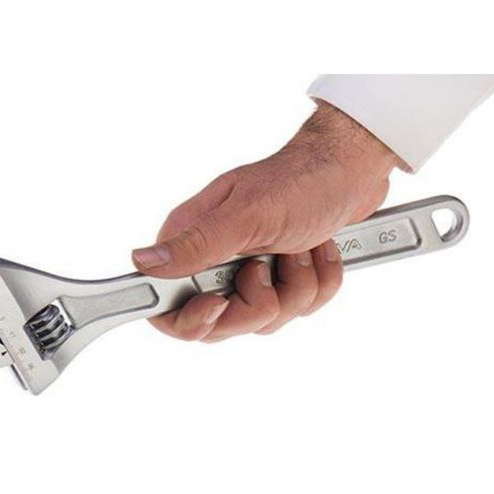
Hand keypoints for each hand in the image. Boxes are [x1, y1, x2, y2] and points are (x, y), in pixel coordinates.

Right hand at [132, 102, 399, 340]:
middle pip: (221, 324)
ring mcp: (251, 274)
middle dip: (259, 303)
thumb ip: (196, 244)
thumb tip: (142, 261)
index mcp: (195, 243)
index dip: (191, 320)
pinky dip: (318, 283)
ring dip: (296, 287)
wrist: (351, 170)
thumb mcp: (246, 215)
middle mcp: (217, 262)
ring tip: (300, 249)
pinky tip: (318, 251)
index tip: (220, 304)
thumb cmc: (300, 181)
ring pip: (265, 320)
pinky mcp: (283, 280)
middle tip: (270, 266)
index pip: (168, 307)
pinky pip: (299, 310)